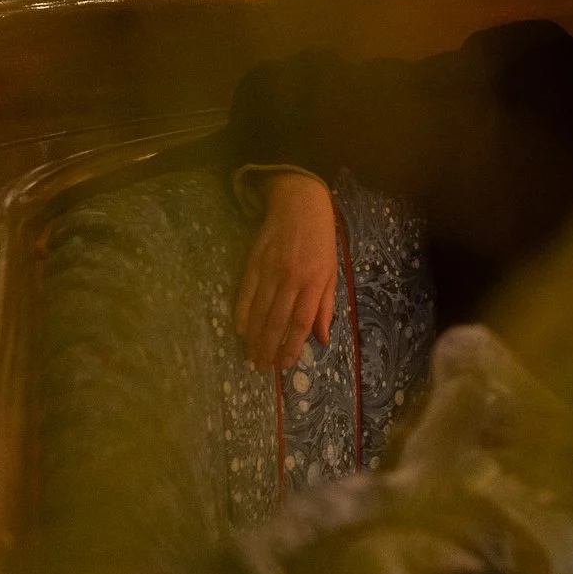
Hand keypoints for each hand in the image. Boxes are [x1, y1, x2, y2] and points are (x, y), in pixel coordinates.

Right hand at [234, 172, 336, 371]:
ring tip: (251, 356)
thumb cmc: (321, 243)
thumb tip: (322, 339)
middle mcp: (290, 279)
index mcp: (313, 283)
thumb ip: (325, 307)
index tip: (284, 364)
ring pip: (259, 311)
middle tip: (262, 367)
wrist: (299, 207)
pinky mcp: (253, 263)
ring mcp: (269, 271)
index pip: (300, 323)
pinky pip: (245, 294)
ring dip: (254, 337)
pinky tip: (241, 330)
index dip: (291, 347)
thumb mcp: (331, 274)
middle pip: (276, 321)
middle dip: (268, 348)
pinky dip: (242, 314)